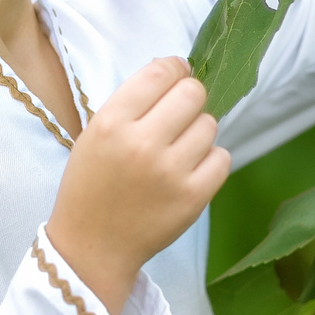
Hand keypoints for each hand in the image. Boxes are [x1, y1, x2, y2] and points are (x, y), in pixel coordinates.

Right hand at [46, 56, 229, 314]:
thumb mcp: (95, 135)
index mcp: (111, 123)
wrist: (93, 246)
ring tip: (179, 150)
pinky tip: (191, 170)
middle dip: (189, 98)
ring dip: (199, 132)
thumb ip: (132, 104)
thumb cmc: (91, 186)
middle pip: (192, 93)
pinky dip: (211, 160)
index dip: (174, 68)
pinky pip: (222, 158)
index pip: (159, 73)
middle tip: (179, 116)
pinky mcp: (193, 198)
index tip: (177, 76)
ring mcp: (171, 172)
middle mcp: (142, 143)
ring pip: (210, 125)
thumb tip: (176, 71)